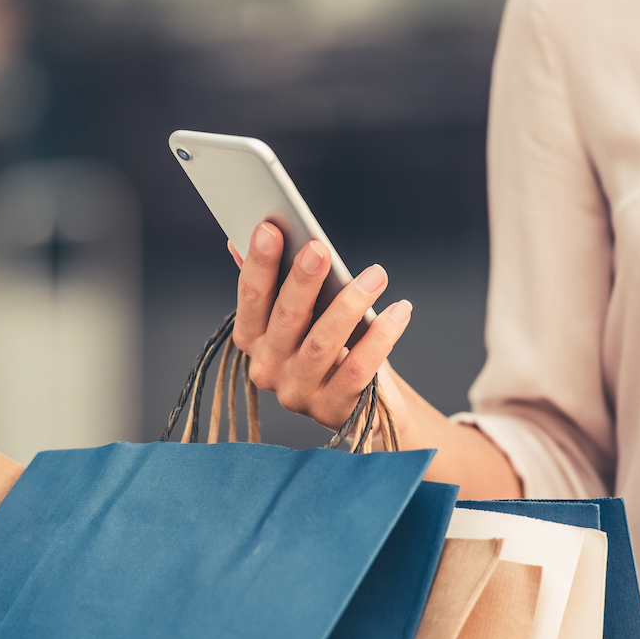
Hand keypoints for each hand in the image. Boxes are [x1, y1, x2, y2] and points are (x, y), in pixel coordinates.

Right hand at [230, 223, 412, 430]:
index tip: (270, 228)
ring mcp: (298, 394)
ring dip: (349, 305)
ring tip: (376, 274)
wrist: (363, 400)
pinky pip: (358, 370)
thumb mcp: (301, 312)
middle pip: (286, 318)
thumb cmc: (330, 341)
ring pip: (322, 345)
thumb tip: (239, 239)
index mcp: (252, 339)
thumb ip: (273, 280)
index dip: (258, 263)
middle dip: (302, 280)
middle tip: (320, 248)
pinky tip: (399, 311)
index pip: (251, 297)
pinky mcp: (333, 410)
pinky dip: (380, 338)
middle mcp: (267, 369)